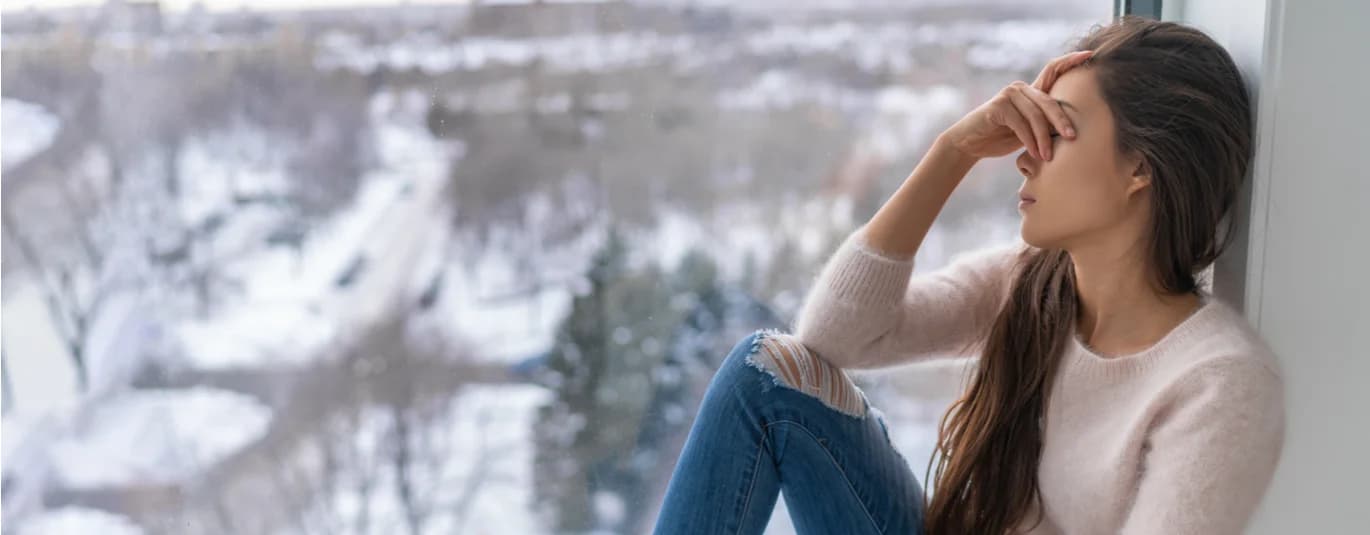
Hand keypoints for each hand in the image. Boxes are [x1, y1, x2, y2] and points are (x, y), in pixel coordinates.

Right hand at [940, 50, 1093, 160]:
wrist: (970, 143)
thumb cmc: (1001, 137)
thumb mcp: (1028, 130)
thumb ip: (1044, 123)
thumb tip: (1072, 131)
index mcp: (1031, 91)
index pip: (1053, 69)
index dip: (1071, 60)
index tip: (1090, 54)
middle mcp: (1020, 88)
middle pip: (1048, 101)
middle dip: (1062, 120)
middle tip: (1072, 138)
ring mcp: (1008, 95)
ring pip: (1035, 115)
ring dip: (1044, 139)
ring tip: (1048, 156)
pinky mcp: (998, 106)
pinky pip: (1020, 124)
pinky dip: (1030, 141)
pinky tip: (1035, 153)